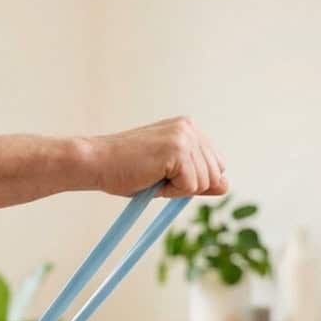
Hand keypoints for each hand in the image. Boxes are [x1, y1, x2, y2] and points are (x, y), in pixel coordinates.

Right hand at [83, 117, 227, 197]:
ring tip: (149, 176)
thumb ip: (196, 178)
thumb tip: (226, 186)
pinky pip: (190, 187)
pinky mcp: (178, 151)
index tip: (162, 174)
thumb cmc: (123, 169)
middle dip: (186, 185)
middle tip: (153, 176)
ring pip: (203, 183)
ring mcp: (184, 138)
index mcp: (186, 128)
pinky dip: (170, 192)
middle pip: (214, 175)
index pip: (214, 165)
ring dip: (176, 190)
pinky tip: (149, 178)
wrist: (95, 163)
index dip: (191, 179)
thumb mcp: (165, 174)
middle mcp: (189, 128)